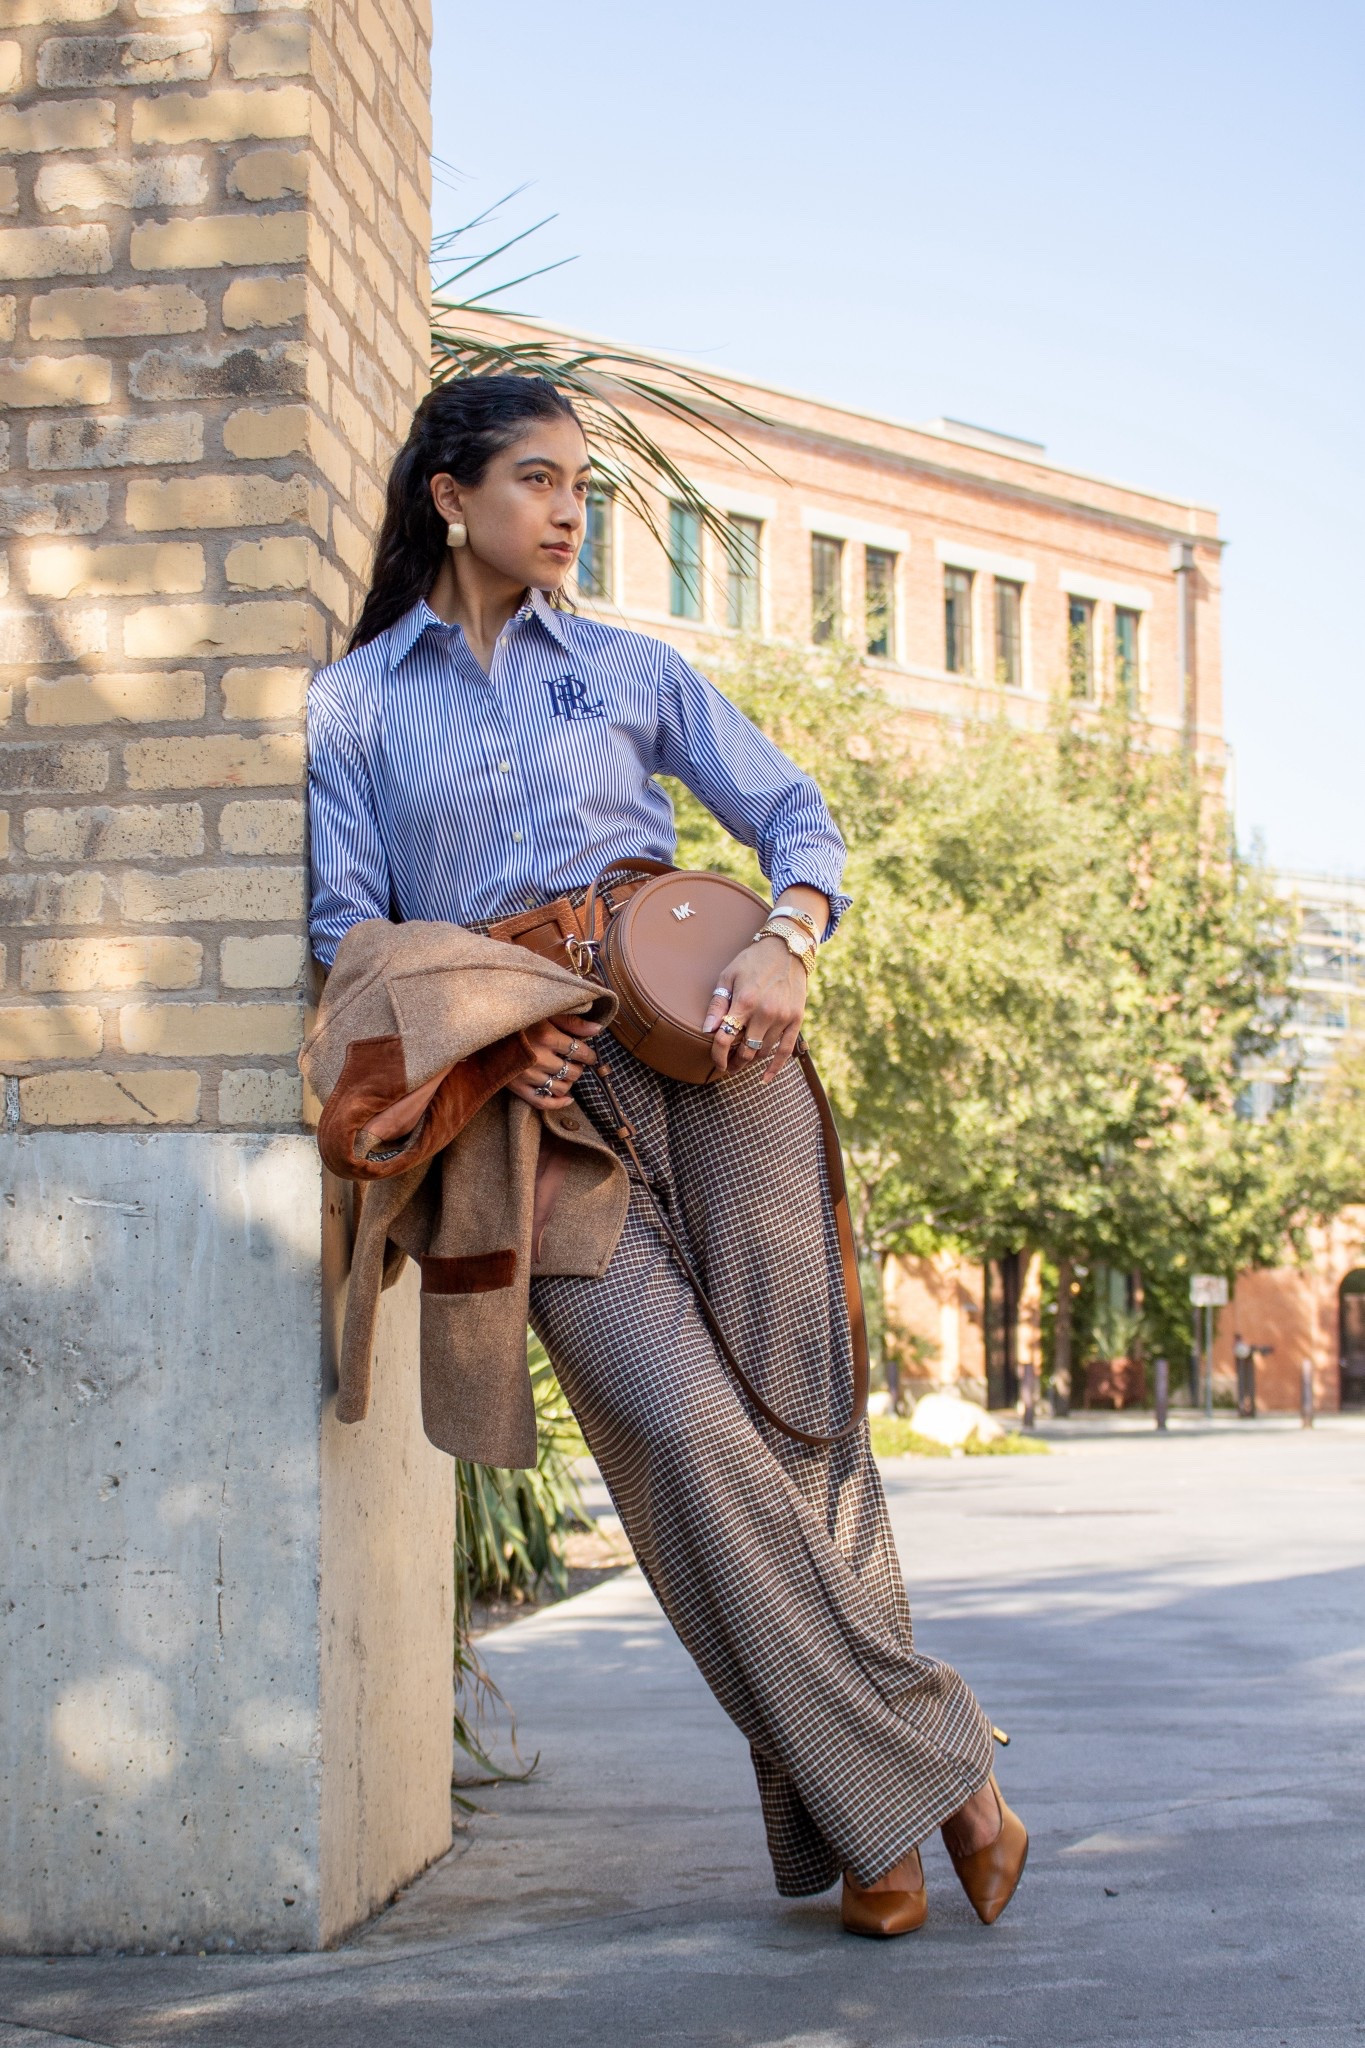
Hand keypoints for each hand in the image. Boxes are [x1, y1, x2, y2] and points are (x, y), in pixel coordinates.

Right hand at [507, 1014, 603, 1109]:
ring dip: (569, 1083)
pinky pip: (543, 1102)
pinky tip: (567, 1098)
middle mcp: (539, 1058)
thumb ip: (572, 1022)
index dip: (589, 1055)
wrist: (486, 1032)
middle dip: (578, 1068)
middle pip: (572, 1071)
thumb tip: (598, 1029)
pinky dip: (558, 1103)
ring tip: (567, 1074)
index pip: (579, 1052)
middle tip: (576, 1063)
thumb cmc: (519, 1021)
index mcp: (547, 1037)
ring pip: (561, 1088)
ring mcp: (528, 1076)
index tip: (589, 1055)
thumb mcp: (546, 1015)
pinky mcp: (518, 1087)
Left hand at [702, 937, 807, 1082]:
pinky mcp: (796, 1019)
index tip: (716, 1062)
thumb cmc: (752, 961)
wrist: (787, 948)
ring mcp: (783, 1017)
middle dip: (734, 1063)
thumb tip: (707, 1031)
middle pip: (745, 1051)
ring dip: (751, 1060)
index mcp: (744, 1002)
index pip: (725, 1038)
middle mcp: (765, 1013)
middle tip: (728, 1066)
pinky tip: (765, 1078)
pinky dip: (775, 1067)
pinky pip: (786, 1051)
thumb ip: (717, 1005)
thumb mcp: (728, 976)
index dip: (717, 1055)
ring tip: (742, 1061)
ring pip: (763, 1052)